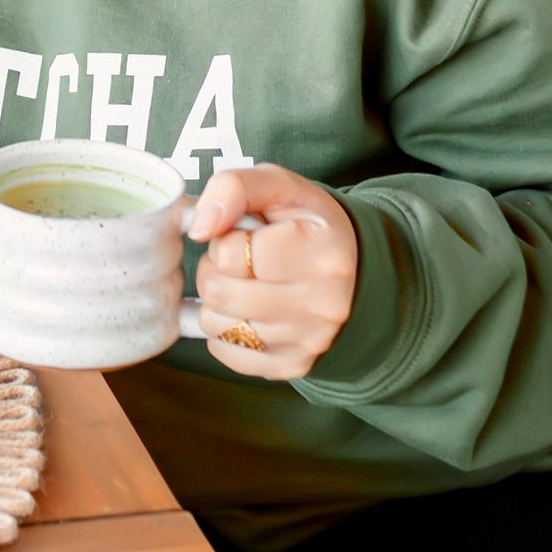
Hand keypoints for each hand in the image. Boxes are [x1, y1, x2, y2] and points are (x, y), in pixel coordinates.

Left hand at [187, 166, 357, 379]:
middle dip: (214, 270)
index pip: (229, 252)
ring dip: (217, 301)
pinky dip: (224, 331)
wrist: (353, 268)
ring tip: (245, 284)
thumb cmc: (306, 224)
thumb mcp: (278, 186)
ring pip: (215, 325)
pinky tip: (249, 311)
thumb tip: (198, 227)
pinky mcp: (292, 365)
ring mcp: (308, 341)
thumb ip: (233, 188)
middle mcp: (321, 304)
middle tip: (239, 261)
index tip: (246, 235)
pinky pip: (224, 353)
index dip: (224, 238)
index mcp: (320, 252)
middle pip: (218, 292)